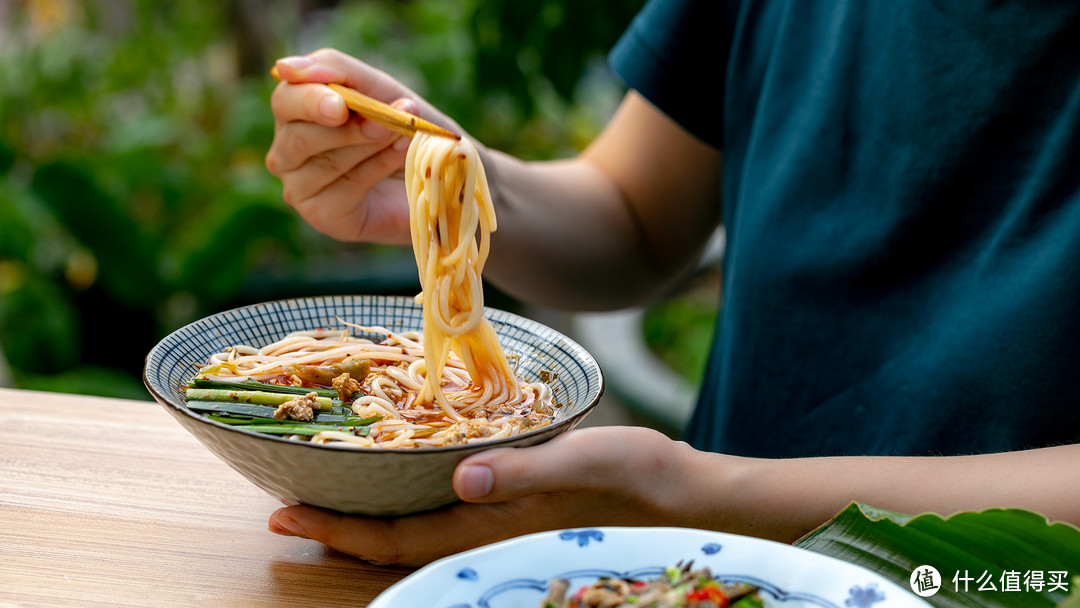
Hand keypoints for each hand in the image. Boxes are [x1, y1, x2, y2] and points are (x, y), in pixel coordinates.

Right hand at [265, 49, 460, 243]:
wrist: (441, 172)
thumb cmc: (402, 127)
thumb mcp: (378, 89)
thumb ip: (337, 70)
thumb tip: (283, 67)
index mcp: (294, 115)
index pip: (285, 100)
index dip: (310, 100)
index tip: (340, 105)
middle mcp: (287, 152)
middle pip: (297, 137)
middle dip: (347, 129)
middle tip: (386, 121)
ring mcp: (301, 188)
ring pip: (324, 162)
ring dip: (370, 145)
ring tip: (404, 134)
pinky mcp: (325, 217)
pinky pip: (345, 189)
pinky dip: (378, 168)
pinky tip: (402, 156)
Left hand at [267, 426, 701, 565]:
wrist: (686, 498)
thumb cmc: (641, 479)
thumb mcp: (585, 463)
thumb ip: (525, 472)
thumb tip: (463, 478)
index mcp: (491, 523)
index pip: (395, 539)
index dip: (337, 530)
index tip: (284, 513)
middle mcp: (486, 529)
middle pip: (393, 541)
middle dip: (338, 528)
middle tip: (286, 504)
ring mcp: (500, 521)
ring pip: (417, 529)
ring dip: (369, 515)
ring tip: (330, 491)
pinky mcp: (518, 504)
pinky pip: (447, 511)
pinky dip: (411, 500)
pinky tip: (405, 476)